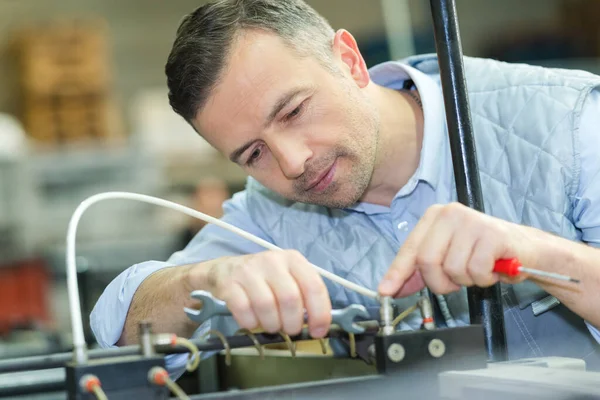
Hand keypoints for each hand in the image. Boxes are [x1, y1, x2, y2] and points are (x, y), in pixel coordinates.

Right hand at [189, 250, 330, 337]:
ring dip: (272, 325)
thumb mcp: (287, 279)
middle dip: (293, 323)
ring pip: (267, 306)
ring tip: (271, 325)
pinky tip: (252, 321)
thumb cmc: (263, 279)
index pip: (314, 286)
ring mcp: (248, 271)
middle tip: (289, 329)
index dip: (320, 313)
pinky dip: (251, 323)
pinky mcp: (228, 283)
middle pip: (290, 299)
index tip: (318, 332)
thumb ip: (304, 296)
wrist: (224, 270)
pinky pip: (244, 311)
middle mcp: (272, 260)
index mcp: (293, 259)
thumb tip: (319, 325)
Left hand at [378, 203, 536, 297]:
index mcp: (435, 216)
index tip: (386, 292)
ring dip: (466, 280)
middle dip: (440, 282)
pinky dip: (483, 279)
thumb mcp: (447, 258)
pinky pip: (476, 270)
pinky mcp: (492, 234)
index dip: (397, 273)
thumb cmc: (484, 253)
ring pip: (452, 269)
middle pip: (427, 261)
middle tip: (456, 282)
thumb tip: (391, 288)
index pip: (409, 249)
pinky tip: (492, 269)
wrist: (526, 249)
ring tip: (478, 269)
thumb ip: (419, 271)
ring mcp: (471, 221)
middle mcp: (450, 214)